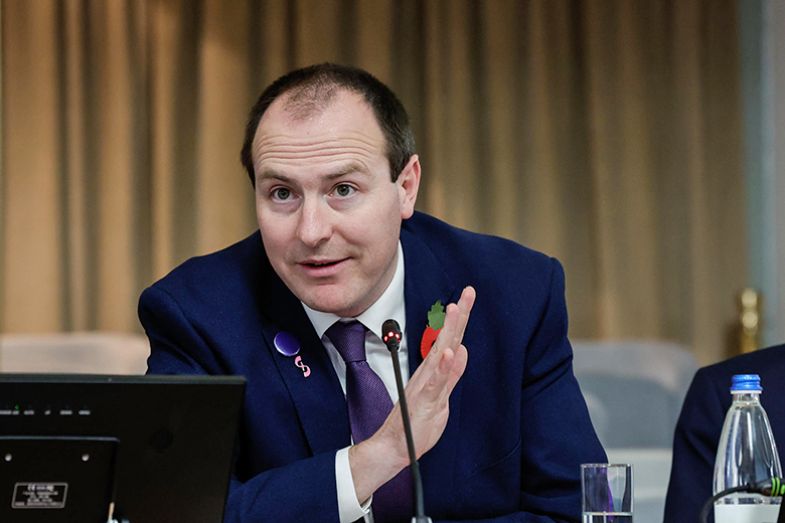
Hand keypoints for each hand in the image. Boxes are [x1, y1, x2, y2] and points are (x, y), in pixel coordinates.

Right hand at [349, 286, 475, 501]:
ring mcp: (426, 385)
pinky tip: (451, 352)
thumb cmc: (416, 423)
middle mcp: (430, 373)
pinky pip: (435, 382)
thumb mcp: (442, 396)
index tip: (467, 296)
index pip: (451, 340)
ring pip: (441, 353)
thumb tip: (462, 350)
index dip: (460, 318)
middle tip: (468, 291)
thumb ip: (453, 374)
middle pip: (447, 339)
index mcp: (435, 371)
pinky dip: (444, 367)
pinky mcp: (424, 400)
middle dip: (458, 315)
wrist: (394, 447)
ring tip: (456, 309)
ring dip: (448, 331)